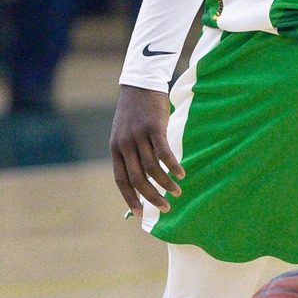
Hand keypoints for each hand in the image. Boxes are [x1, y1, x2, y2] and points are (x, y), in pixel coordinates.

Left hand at [110, 85, 182, 215]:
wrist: (140, 83)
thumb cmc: (135, 111)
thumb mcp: (125, 133)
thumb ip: (131, 153)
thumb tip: (144, 176)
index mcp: (116, 148)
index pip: (121, 180)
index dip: (130, 198)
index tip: (141, 213)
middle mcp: (125, 144)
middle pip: (137, 178)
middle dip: (151, 196)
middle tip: (165, 207)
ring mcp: (139, 136)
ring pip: (152, 168)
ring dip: (166, 183)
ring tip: (177, 192)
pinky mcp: (154, 127)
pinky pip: (164, 153)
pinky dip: (173, 166)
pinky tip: (181, 174)